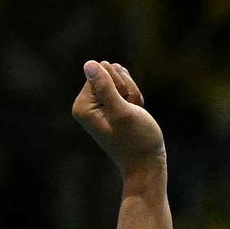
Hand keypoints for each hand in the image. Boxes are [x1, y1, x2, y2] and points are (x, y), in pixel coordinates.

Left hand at [71, 61, 165, 179]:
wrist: (147, 165)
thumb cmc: (137, 141)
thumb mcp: (122, 111)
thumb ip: (105, 87)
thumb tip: (89, 63)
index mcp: (82, 105)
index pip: (100, 73)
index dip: (119, 85)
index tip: (125, 108)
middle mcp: (86, 105)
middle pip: (108, 74)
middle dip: (127, 89)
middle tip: (132, 112)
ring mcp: (98, 106)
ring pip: (118, 80)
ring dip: (132, 94)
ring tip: (135, 115)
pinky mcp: (110, 108)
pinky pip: (123, 90)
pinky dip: (134, 100)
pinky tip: (136, 115)